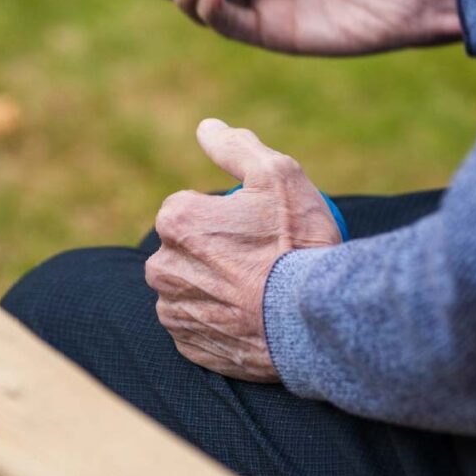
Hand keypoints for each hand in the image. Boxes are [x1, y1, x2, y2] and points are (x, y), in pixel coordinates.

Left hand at [145, 119, 341, 380]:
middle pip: (185, 248)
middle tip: (260, 258)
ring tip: (260, 290)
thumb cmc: (296, 243)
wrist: (313, 320)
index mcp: (176, 221)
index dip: (223, 214)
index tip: (256, 227)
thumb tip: (206, 129)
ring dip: (214, 286)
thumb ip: (236, 147)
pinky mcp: (189, 347)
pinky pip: (199, 326)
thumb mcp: (277, 176)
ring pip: (189, 287)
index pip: (187, 207)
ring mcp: (174, 312)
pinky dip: (220, 320)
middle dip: (213, 250)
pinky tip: (253, 317)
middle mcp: (162, 268)